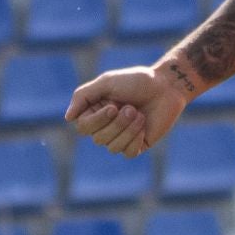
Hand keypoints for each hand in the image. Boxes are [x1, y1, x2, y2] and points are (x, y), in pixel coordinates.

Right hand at [64, 62, 187, 157]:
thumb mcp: (107, 82)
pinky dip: (136, 139)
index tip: (113, 105)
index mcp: (95, 111)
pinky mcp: (137, 145)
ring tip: (139, 114)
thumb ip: (83, 96)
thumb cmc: (137, 81)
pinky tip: (144, 126)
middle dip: (117, 124)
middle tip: (132, 108)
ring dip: (128, 130)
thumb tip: (67, 118)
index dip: (97, 121)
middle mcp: (106, 126)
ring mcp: (121, 137)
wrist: (166, 87)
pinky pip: (128, 153)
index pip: (83, 127)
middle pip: (98, 139)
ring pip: (113, 147)